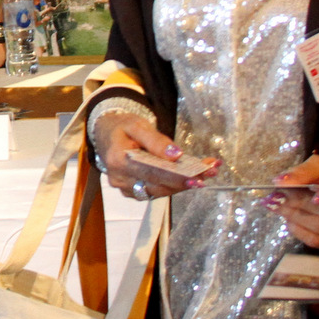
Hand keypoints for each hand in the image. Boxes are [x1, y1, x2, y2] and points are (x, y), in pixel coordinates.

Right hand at [95, 110, 216, 200]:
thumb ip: (156, 140)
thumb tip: (176, 156)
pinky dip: (175, 185)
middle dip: (186, 180)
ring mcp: (126, 189)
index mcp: (118, 160)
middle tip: (211, 172)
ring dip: (184, 184)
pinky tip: (192, 176)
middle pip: (158, 185)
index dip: (174, 175)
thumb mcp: (137, 125)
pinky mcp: (133, 193)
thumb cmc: (123, 127)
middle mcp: (120, 179)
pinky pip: (156, 191)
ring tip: (207, 173)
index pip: (150, 172)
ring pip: (159, 191)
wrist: (106, 135)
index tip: (197, 176)